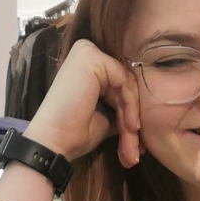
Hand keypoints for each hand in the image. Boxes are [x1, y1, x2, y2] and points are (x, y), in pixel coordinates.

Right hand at [21, 37, 145, 167]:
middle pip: (126, 84)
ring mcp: (88, 52)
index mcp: (88, 65)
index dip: (131, 112)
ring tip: (131, 145)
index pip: (122, 83)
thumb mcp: (106, 116)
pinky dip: (130, 106)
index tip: (135, 141)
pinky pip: (125, 81)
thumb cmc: (75, 132)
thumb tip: (145, 112)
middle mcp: (86, 52)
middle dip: (132, 119)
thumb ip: (122, 105)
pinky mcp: (91, 57)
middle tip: (135, 149)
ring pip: (128, 84)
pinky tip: (128, 125)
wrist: (54, 142)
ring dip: (132, 118)